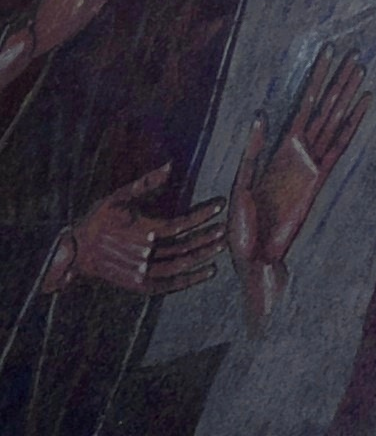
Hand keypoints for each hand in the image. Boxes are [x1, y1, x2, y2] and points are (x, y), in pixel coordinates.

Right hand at [54, 168, 224, 295]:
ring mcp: (139, 272)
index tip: (221, 205)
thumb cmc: (98, 220)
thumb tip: (170, 165)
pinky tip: (207, 272)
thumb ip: (146, 183)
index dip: (202, 215)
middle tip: (226, 228)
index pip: (180, 224)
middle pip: (183, 247)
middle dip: (207, 236)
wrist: (74, 252)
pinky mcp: (136, 285)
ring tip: (221, 246)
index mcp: (141, 231)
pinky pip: (167, 286)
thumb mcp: (119, 197)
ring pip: (178, 267)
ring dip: (202, 257)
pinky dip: (188, 281)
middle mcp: (142, 254)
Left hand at [233, 54, 369, 294]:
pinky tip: (363, 103)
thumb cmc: (241, 225)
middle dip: (335, 79)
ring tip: (360, 68)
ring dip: (347, 94)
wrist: (256, 255)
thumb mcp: (239, 186)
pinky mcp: (320, 178)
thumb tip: (263, 115)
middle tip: (351, 51)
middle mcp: (297, 150)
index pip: (300, 105)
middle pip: (322, 106)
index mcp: (275, 149)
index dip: (314, 79)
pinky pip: (340, 145)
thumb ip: (253, 152)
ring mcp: (311, 162)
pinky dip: (353, 123)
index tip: (326, 53)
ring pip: (334, 119)